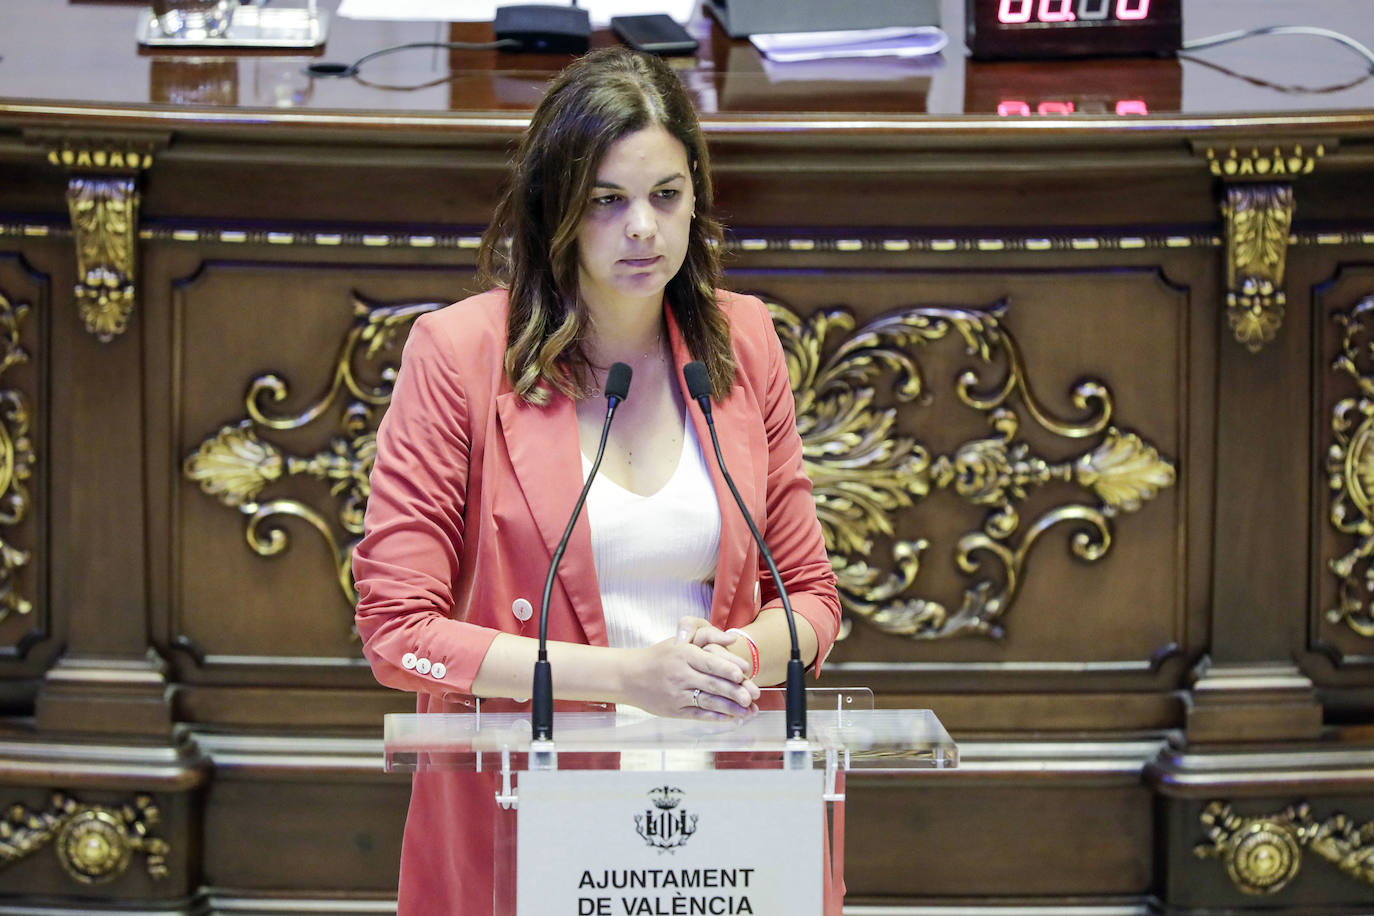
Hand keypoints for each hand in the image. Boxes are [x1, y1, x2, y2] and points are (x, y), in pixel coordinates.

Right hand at [619, 624, 759, 720]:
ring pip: (709, 702)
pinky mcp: (674, 710)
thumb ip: (707, 636)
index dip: (728, 668)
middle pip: (713, 684)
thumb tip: (732, 638)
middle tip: (753, 696)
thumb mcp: (680, 640)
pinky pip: (699, 715)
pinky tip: (731, 718)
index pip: (710, 662)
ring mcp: (677, 694)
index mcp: (683, 654)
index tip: (744, 673)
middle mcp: (680, 674)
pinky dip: (716, 717)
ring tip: (749, 711)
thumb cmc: (660, 656)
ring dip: (731, 708)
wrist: (628, 676)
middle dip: (735, 691)